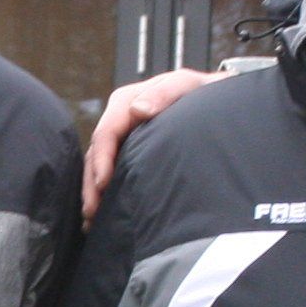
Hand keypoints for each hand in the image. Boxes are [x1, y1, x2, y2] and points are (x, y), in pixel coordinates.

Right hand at [82, 68, 218, 222]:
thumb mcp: (188, 86)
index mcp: (127, 101)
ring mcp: (122, 136)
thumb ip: (166, 93)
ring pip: (97, 165)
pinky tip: (101, 215)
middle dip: (92, 183)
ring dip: (92, 192)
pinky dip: (102, 191)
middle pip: (96, 152)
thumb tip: (137, 110)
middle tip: (92, 213)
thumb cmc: (202, 93)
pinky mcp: (128, 150)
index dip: (101, 160)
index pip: (106, 132)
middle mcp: (119, 119)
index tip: (104, 186)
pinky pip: (108, 170)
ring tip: (91, 220)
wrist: (214, 99)